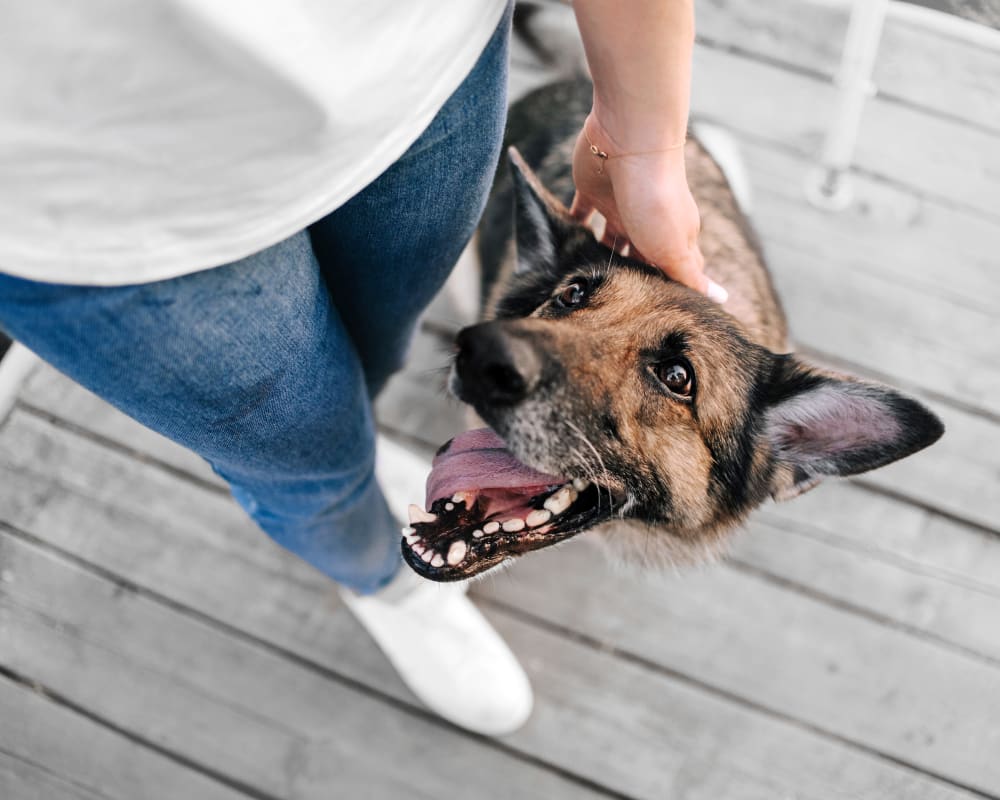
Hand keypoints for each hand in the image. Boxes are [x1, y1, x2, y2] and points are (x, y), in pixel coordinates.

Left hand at [570, 115, 726, 302]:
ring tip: (584, 284)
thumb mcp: (675, 248)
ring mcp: (620, 205)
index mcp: (673, 234)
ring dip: (599, 257)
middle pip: (638, 256)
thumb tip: (721, 298)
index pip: (673, 268)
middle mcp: (647, 221)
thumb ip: (690, 276)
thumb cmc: (657, 198)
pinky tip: (561, 248)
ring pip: (609, 239)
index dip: (666, 289)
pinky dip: (572, 229)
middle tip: (610, 305)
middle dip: (628, 277)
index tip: (651, 314)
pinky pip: (580, 214)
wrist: (630, 140)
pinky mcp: (593, 191)